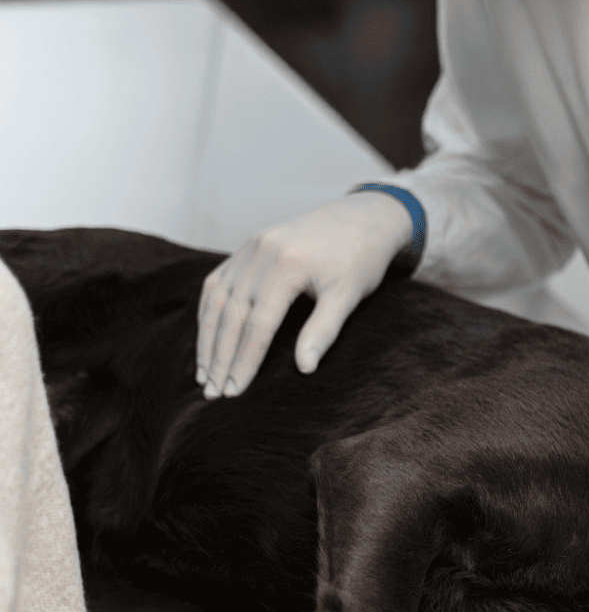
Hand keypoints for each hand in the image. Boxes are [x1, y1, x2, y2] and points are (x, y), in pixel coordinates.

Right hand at [196, 191, 413, 399]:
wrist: (361, 218)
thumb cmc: (359, 260)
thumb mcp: (348, 296)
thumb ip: (324, 331)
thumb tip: (304, 369)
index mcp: (287, 265)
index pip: (258, 324)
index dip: (244, 361)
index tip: (235, 391)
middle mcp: (261, 252)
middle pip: (230, 314)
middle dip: (219, 357)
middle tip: (212, 393)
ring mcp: (249, 247)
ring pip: (217, 299)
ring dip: (207, 339)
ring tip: (204, 375)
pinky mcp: (246, 247)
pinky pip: (217, 282)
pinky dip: (209, 313)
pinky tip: (206, 339)